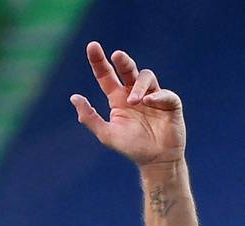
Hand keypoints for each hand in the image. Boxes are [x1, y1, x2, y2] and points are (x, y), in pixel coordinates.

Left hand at [70, 42, 184, 170]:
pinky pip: (164, 93)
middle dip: (123, 61)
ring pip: (145, 77)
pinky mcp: (170, 103)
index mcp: (118, 99)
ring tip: (135, 101)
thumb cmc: (131, 147)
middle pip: (128, 69)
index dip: (99, 62)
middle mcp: (135, 94)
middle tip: (117, 55)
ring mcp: (153, 96)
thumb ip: (90, 117)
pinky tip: (148, 101)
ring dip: (138, 86)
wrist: (156, 161)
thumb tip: (74, 97)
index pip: (106, 76)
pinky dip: (157, 95)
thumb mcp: (106, 134)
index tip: (92, 46)